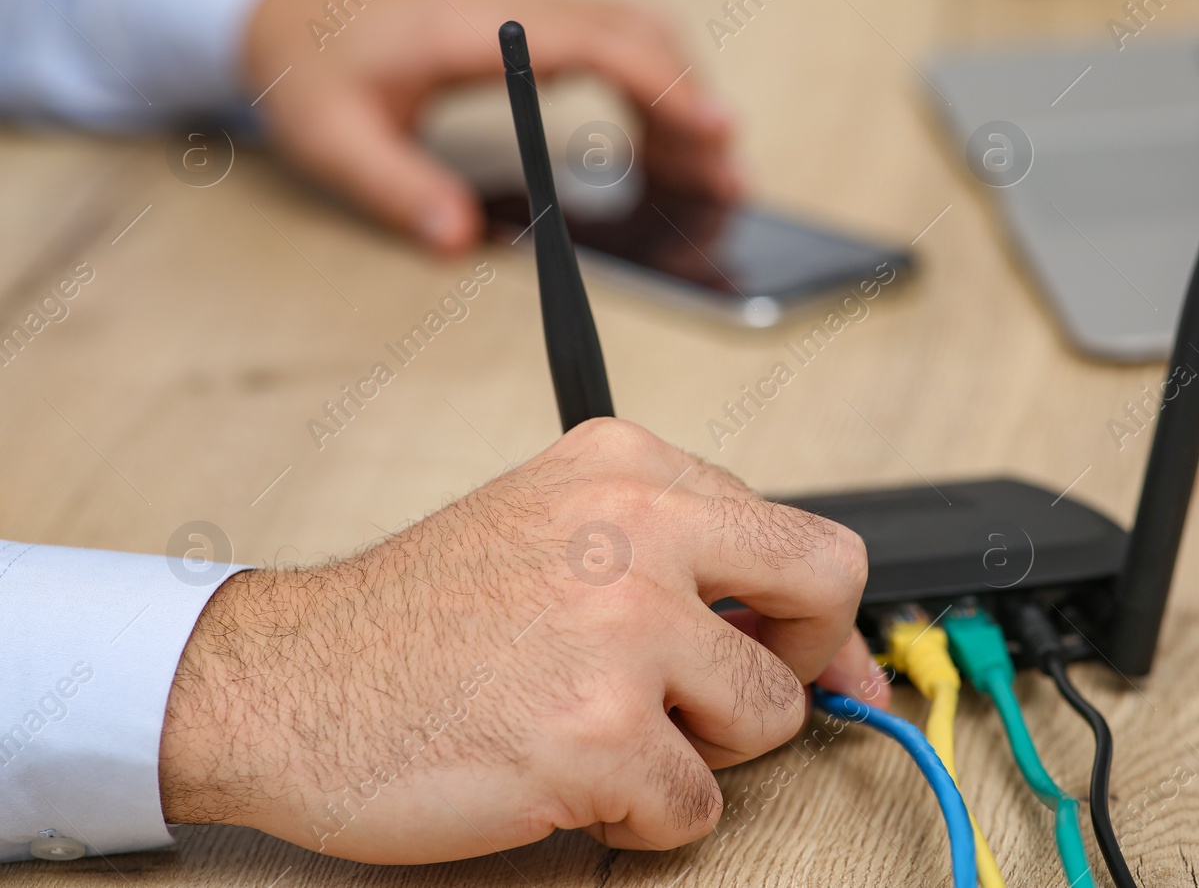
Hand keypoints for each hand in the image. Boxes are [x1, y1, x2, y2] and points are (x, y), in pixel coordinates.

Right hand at [158, 419, 884, 862]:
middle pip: (826, 592)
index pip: (798, 534)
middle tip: (738, 696)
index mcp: (628, 467)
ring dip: (699, 750)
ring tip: (605, 732)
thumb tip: (824, 639)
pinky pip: (695, 806)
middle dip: (805, 661)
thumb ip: (682, 555)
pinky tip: (567, 777)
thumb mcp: (556, 526)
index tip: (814, 655)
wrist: (287, 682)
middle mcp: (637, 529)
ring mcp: (620, 633)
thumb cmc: (420, 615)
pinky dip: (642, 815)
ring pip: (768, 717)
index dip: (815, 612)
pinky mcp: (595, 736)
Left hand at [242, 0, 743, 253]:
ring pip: (634, 33)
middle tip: (729, 181)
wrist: (281, 5)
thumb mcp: (331, 137)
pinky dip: (650, 88)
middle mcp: (512, 0)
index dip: (665, 84)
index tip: (715, 129)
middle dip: (693, 105)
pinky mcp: (529, 18)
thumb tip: (457, 242)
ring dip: (679, 98)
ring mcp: (525, 3)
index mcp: (473, 22)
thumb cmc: (308, 64)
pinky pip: (611, 41)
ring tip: (710, 176)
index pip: (597, 40)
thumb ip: (395, 188)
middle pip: (637, 33)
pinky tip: (658, 145)